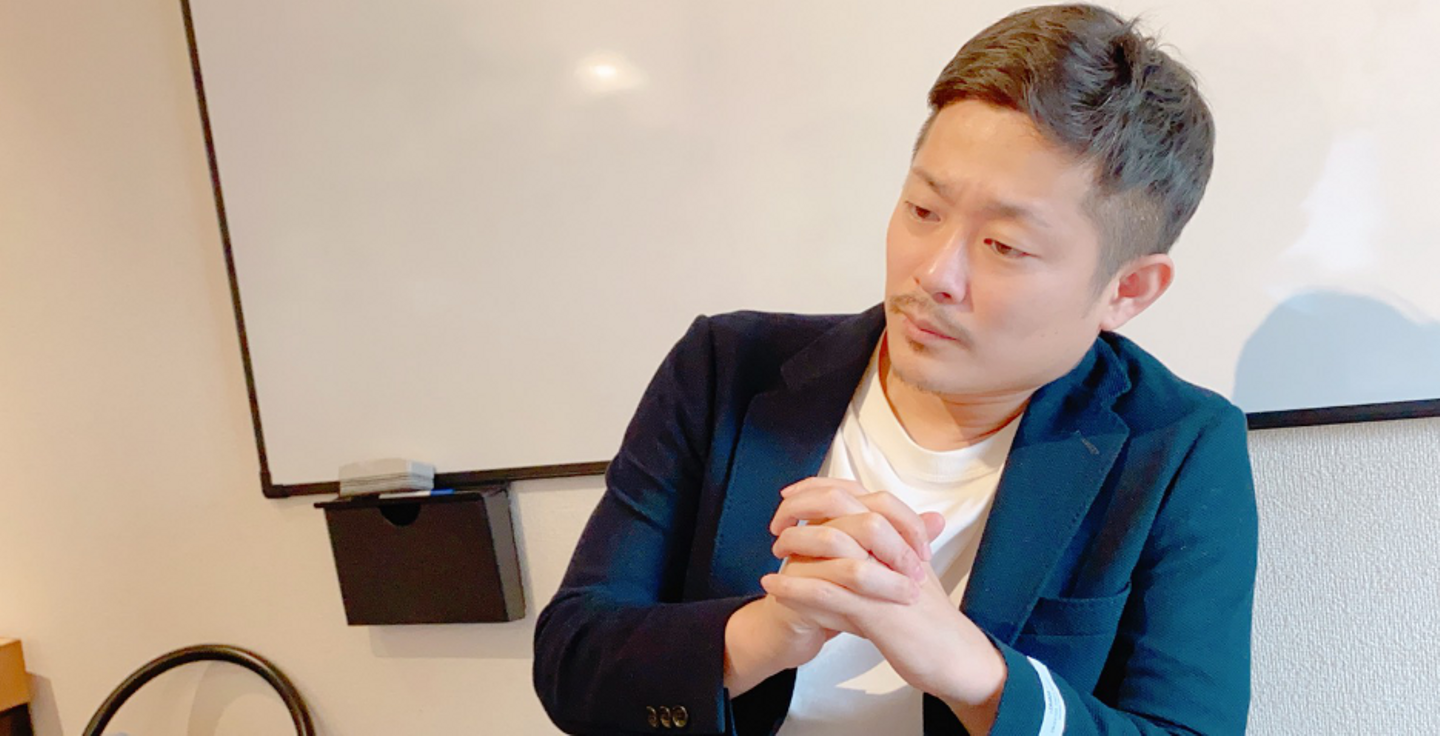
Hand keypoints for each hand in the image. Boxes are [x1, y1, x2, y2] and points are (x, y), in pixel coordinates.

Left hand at [760, 480, 1005, 730]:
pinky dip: (795, 587)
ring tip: (776, 552)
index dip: (820, 488)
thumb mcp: (906, 574)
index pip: (858, 494)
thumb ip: (882, 552)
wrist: (957, 657)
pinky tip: (774, 587)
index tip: (793, 496)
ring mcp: (886, 577)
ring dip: (796, 544)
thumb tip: (848, 534)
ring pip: (832, 543)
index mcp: (902, 536)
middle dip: (802, 509)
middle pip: (842, 506)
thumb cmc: (930, 619)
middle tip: (779, 523)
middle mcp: (895, 548)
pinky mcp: (877, 611)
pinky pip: (828, 592)